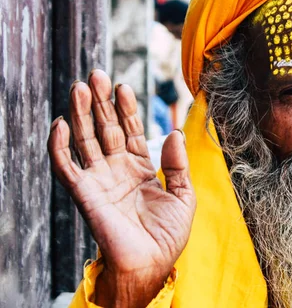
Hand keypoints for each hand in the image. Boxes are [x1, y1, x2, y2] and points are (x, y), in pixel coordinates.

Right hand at [47, 70, 195, 306]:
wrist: (152, 264)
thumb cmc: (168, 235)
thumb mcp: (184, 195)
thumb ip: (178, 164)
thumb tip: (174, 132)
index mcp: (140, 168)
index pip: (130, 130)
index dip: (126, 108)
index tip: (123, 86)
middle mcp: (117, 170)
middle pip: (106, 128)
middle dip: (100, 102)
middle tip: (96, 75)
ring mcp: (100, 180)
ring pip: (85, 140)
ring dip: (80, 114)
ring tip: (79, 87)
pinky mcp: (85, 194)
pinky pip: (66, 168)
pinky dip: (59, 147)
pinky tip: (60, 124)